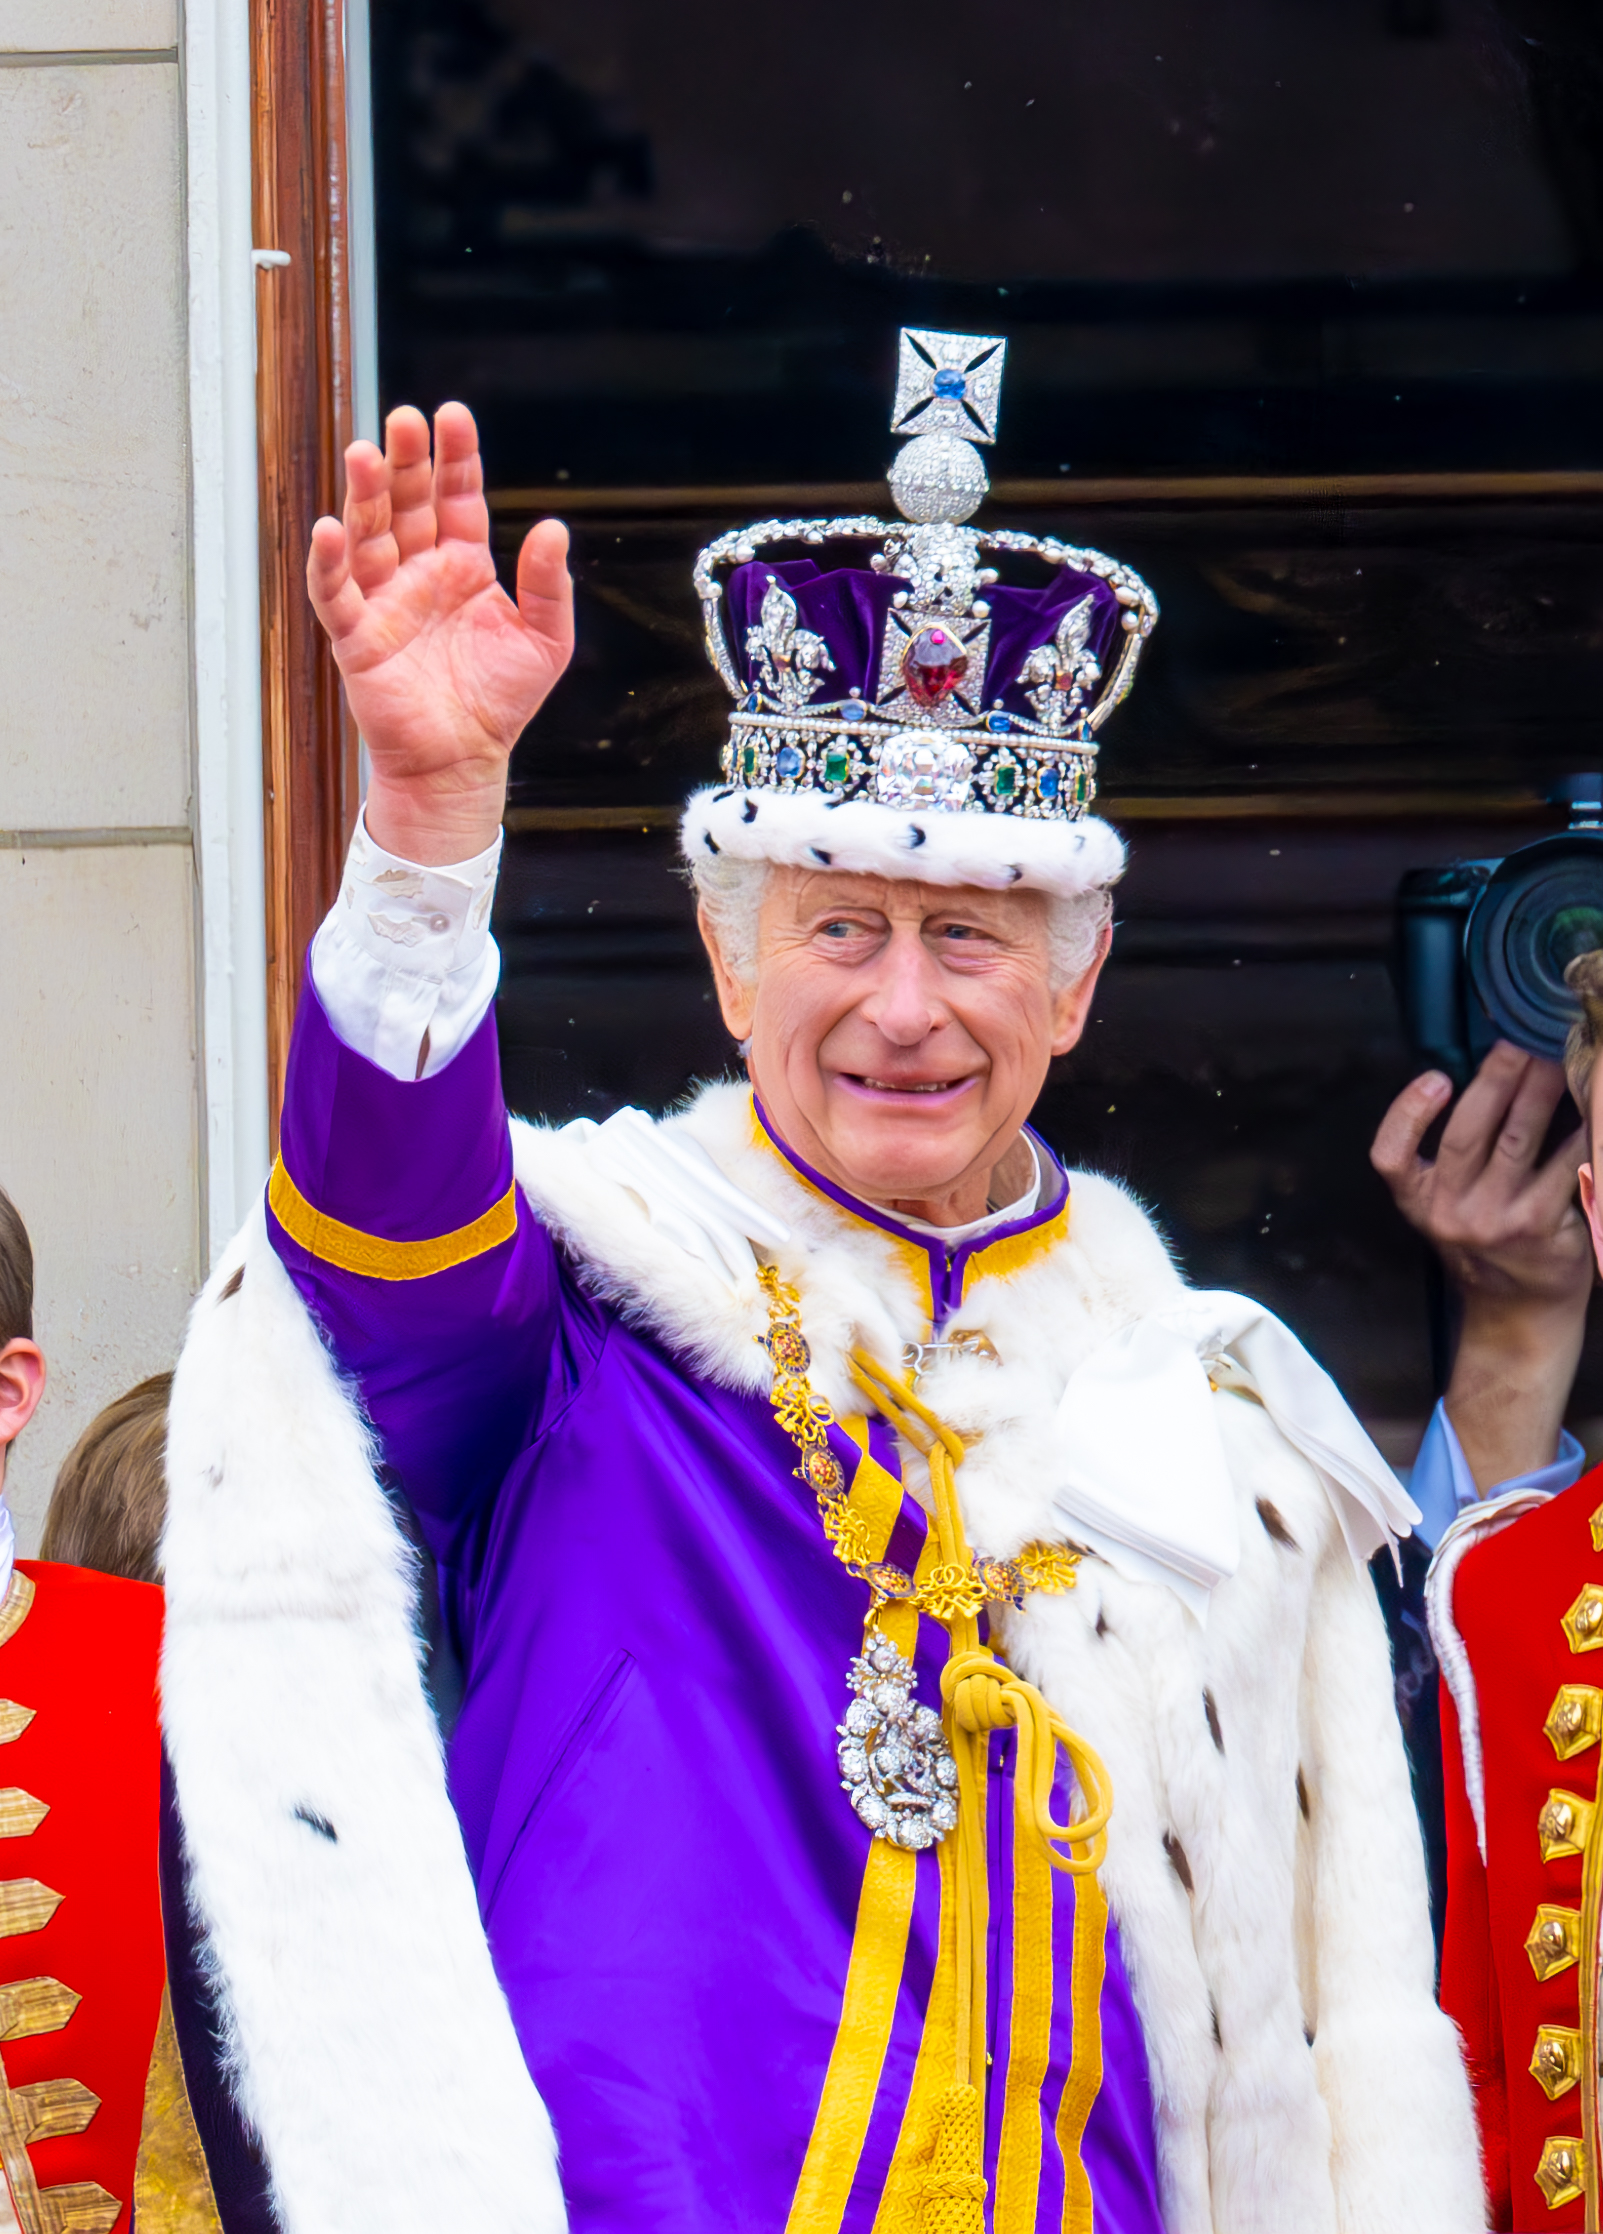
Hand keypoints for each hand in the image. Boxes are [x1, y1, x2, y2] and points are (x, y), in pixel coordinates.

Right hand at [306, 402, 573, 863]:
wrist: (465, 762)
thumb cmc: (501, 703)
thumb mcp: (546, 640)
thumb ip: (549, 585)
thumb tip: (552, 528)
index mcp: (463, 567)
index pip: (456, 498)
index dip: (455, 458)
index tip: (453, 418)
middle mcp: (420, 574)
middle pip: (407, 503)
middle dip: (404, 462)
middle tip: (402, 421)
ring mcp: (385, 601)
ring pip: (368, 534)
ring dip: (363, 494)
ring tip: (364, 453)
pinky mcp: (357, 636)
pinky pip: (335, 592)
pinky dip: (329, 561)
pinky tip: (330, 528)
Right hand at [1371, 1042, 1591, 1309]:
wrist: (1517, 1311)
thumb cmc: (1485, 1244)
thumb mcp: (1446, 1207)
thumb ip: (1451, 1158)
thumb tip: (1488, 1079)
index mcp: (1418, 1202)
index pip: (1391, 1157)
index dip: (1407, 1113)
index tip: (1436, 1078)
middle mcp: (1451, 1213)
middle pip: (1468, 1133)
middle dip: (1496, 1078)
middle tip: (1518, 1040)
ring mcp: (1497, 1220)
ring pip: (1518, 1140)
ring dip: (1540, 1091)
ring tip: (1556, 1058)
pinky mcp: (1543, 1225)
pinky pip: (1564, 1165)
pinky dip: (1579, 1131)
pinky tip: (1590, 1106)